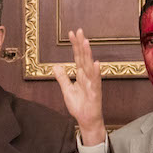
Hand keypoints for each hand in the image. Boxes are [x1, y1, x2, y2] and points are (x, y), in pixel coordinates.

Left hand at [51, 29, 105, 145]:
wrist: (87, 121)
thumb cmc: (80, 106)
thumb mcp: (67, 90)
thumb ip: (62, 78)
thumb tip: (56, 66)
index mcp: (81, 75)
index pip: (78, 57)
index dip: (75, 45)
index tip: (72, 33)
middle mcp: (88, 77)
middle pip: (84, 58)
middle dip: (81, 45)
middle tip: (79, 31)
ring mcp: (92, 84)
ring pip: (90, 67)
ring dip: (88, 55)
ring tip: (86, 43)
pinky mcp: (95, 94)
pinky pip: (95, 82)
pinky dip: (96, 73)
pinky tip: (96, 64)